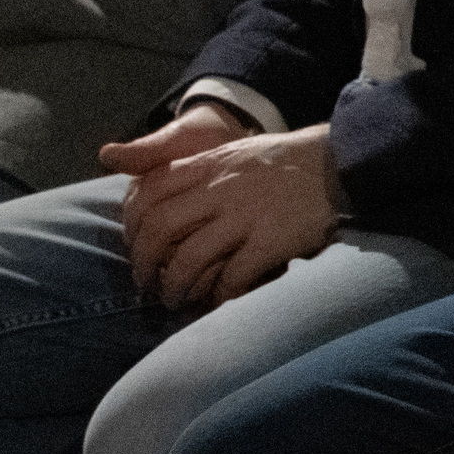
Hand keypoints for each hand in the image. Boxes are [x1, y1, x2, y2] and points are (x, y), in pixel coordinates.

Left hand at [110, 120, 341, 313]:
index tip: (134, 247)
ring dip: (175, 286)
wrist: (341, 162)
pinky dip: (220, 294)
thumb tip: (112, 159)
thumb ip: (181, 163)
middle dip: (144, 264)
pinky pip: (234, 275)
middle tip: (146, 284)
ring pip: (190, 258)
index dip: (131, 227)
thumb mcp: (229, 152)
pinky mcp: (273, 239)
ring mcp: (247, 215)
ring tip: (174, 300)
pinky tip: (218, 301)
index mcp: (208, 165)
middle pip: (160, 230)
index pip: (147, 194)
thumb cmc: (284, 162)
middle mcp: (221, 189)